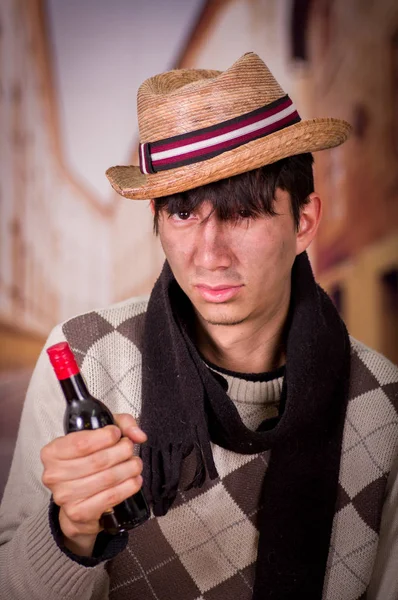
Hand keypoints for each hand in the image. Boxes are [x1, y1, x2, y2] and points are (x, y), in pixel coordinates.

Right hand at [40, 414, 146, 555]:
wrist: (78, 500)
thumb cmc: (87, 461)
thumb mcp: (99, 434)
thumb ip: (120, 424)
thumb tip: (138, 435)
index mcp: (52, 452)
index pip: (81, 443)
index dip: (105, 437)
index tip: (117, 434)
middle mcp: (54, 475)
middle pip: (98, 460)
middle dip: (122, 452)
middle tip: (130, 449)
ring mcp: (65, 496)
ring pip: (107, 478)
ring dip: (128, 469)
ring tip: (135, 464)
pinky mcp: (79, 513)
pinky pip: (111, 497)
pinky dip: (128, 487)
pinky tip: (134, 480)